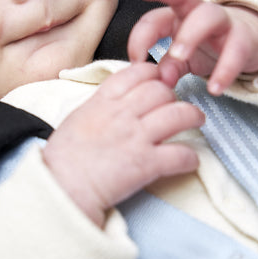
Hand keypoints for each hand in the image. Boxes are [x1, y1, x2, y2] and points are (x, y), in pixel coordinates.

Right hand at [42, 62, 203, 226]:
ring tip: (196, 120)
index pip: (136, 73)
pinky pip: (181, 154)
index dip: (153, 73)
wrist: (61, 185)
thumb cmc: (64, 156)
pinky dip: (190, 157)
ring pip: (179, 114)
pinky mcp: (146, 164)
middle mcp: (123, 114)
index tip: (158, 79)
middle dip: (173, 95)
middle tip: (175, 104)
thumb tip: (116, 101)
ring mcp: (136, 138)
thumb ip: (100, 105)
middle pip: (161, 90)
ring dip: (193, 116)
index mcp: (103, 101)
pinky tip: (189, 160)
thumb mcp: (77, 118)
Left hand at [128, 0, 257, 94]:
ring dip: (190, 35)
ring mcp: (222, 20)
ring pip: (208, 15)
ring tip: (178, 57)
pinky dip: (225, 69)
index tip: (134, 62)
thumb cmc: (204, 47)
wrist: (246, 44)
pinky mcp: (244, 36)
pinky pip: (236, 49)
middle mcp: (197, 10)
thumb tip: (160, 81)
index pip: (152, 18)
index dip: (138, 38)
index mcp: (175, 15)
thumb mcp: (181, 59)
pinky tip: (215, 89)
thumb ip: (168, 67)